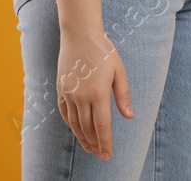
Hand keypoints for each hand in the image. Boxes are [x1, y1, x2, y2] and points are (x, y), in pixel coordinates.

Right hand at [57, 30, 132, 159]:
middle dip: (96, 144)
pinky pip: (65, 114)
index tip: (108, 154)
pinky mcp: (61, 90)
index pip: (102, 126)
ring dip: (83, 138)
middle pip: (88, 128)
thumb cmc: (104, 51)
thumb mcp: (119, 71)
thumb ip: (123, 96)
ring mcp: (69, 94)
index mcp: (99, 93)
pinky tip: (77, 131)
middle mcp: (82, 97)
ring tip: (90, 148)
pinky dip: (71, 125)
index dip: (106, 142)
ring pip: (75, 124)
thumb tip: (129, 116)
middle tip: (101, 155)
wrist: (80, 35)